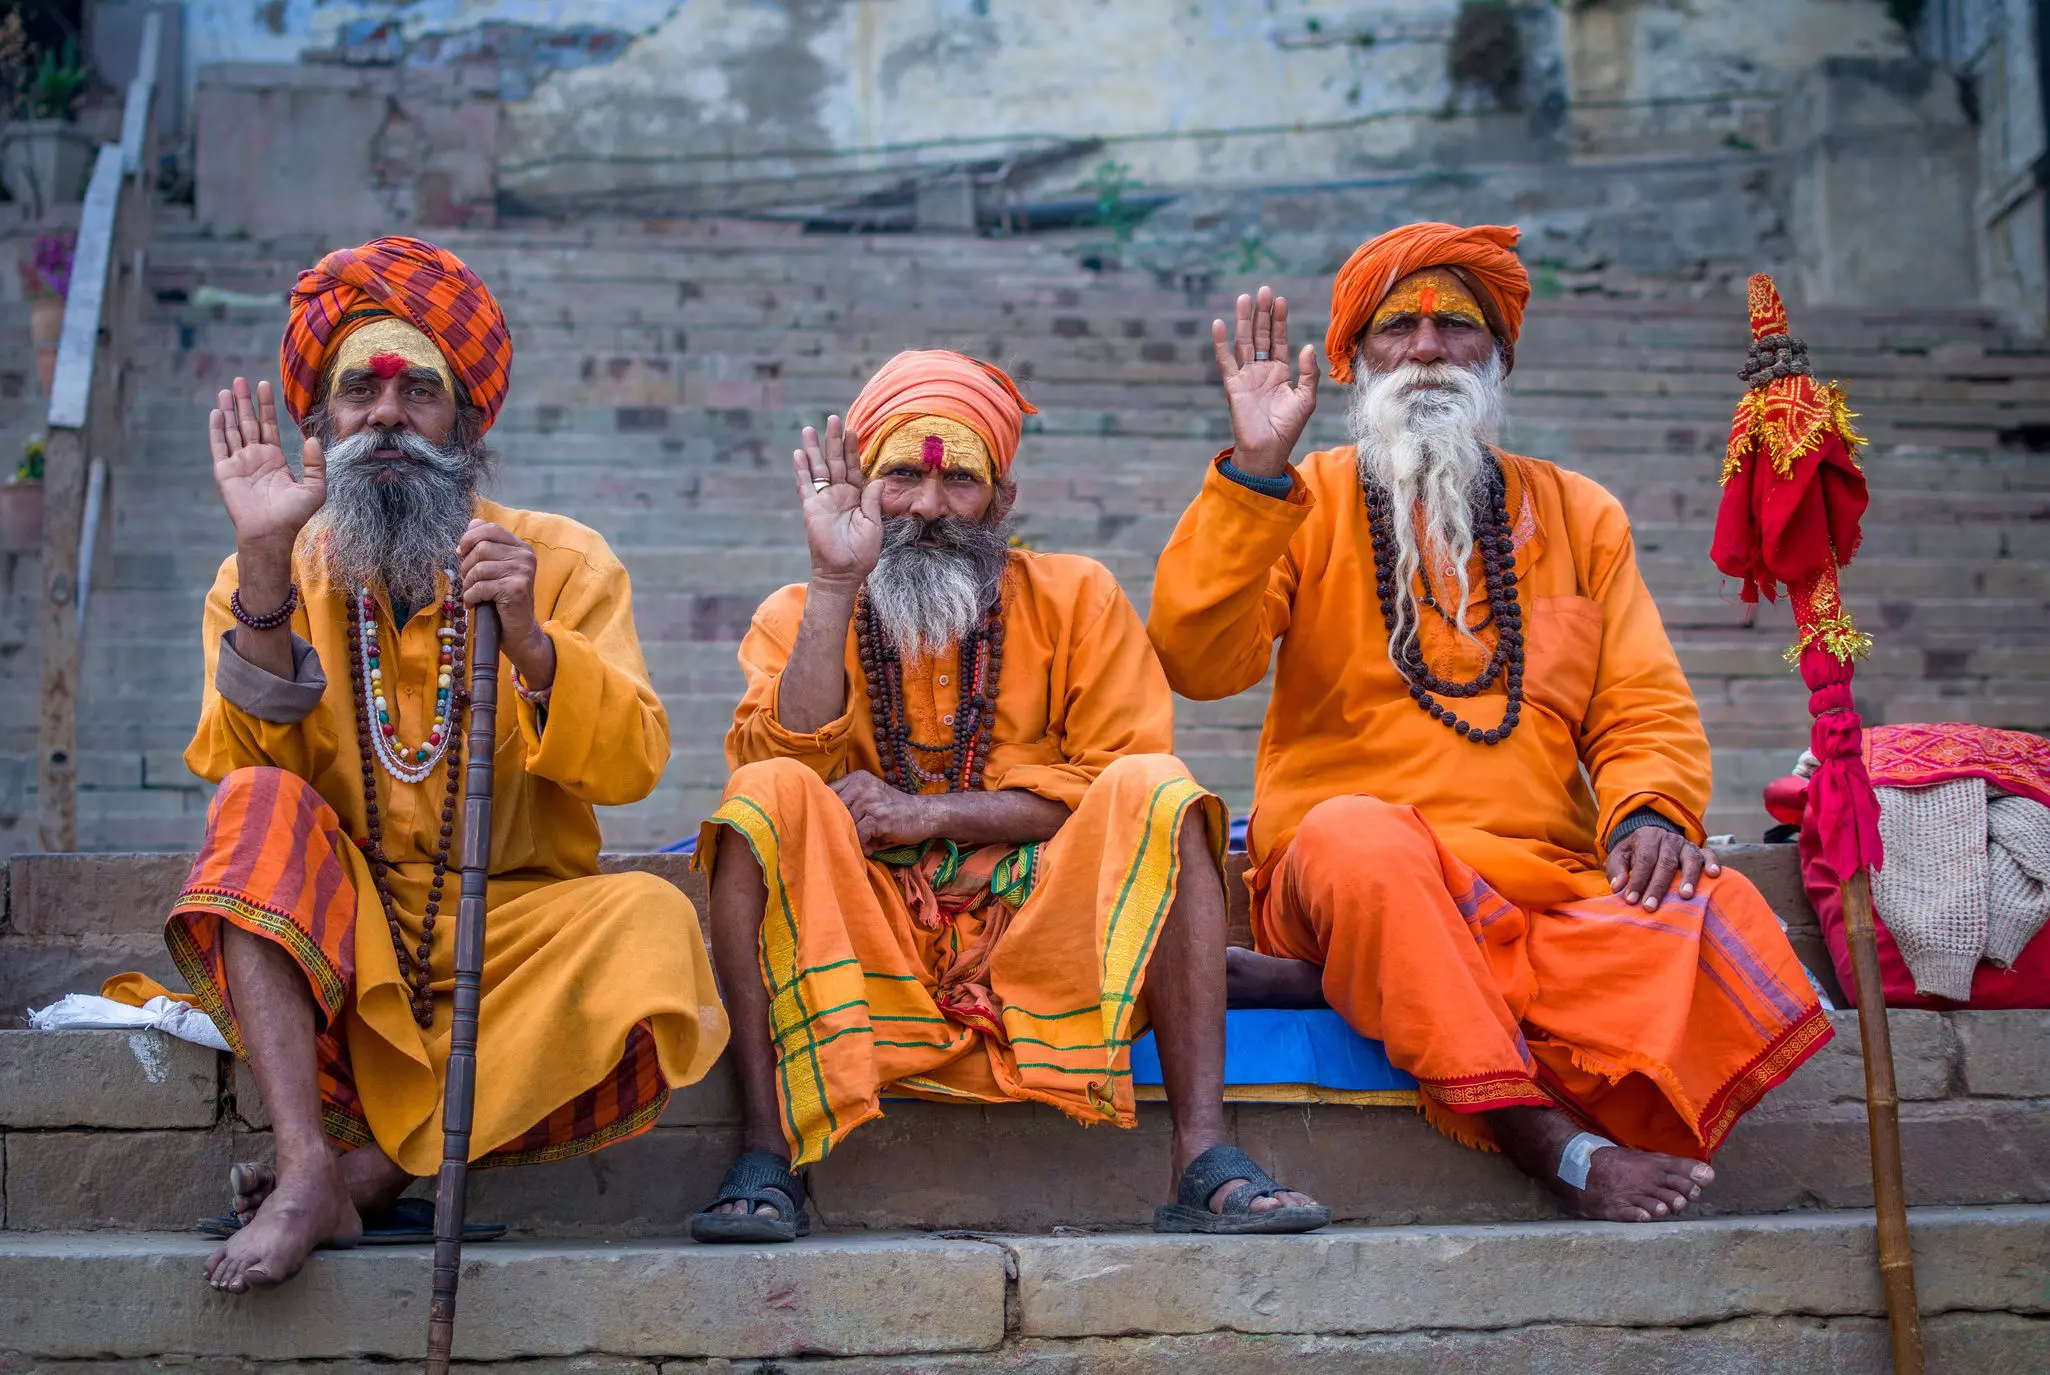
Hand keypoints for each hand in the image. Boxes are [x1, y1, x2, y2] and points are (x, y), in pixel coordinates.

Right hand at [209, 377, 325, 552]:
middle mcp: (254, 457)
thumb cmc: (293, 515)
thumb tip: (312, 439)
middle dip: (244, 401)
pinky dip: (217, 429)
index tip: (264, 385)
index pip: (268, 425)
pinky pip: (219, 446)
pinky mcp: (225, 471)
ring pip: (232, 430)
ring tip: (227, 390)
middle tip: (240, 380)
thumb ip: (315, 464)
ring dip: (229, 410)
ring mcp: (238, 463)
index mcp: (274, 458)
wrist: (271, 533)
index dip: (266, 405)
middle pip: (247, 422)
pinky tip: (217, 412)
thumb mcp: (315, 488)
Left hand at [458, 520, 554, 690]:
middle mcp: (526, 557)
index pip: (491, 529)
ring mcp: (522, 572)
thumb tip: (473, 522)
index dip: (470, 538)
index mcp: (521, 548)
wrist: (518, 632)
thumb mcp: (495, 569)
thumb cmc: (503, 600)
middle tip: (467, 580)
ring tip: (471, 594)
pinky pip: (480, 586)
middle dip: (466, 565)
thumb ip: (486, 545)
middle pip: (481, 548)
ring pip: (479, 568)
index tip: (460, 553)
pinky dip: (470, 597)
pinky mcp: (516, 589)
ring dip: (467, 583)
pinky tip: (473, 604)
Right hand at [794, 415, 883, 591]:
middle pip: (835, 461)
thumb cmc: (861, 553)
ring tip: (809, 428)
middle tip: (833, 418)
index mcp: (856, 497)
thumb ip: (873, 501)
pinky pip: (805, 485)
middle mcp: (839, 494)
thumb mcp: (873, 525)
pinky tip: (798, 454)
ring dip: (814, 449)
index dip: (851, 449)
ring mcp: (823, 499)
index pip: (853, 467)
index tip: (852, 429)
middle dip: (834, 440)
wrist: (843, 572)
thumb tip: (877, 480)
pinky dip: (801, 470)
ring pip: (818, 469)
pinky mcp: (811, 508)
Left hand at [831, 770, 936, 851]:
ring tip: (865, 843)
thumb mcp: (870, 798)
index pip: (826, 793)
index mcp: (857, 778)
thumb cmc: (893, 811)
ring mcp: (870, 801)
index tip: (827, 824)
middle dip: (837, 828)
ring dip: (852, 838)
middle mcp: (862, 786)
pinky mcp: (878, 817)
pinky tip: (871, 848)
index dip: (823, 811)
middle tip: (846, 838)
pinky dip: (863, 846)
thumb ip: (849, 802)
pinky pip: (858, 835)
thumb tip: (820, 816)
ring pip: (845, 825)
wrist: (924, 814)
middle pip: (832, 810)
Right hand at [1211, 286, 1319, 478]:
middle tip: (1264, 290)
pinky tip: (1219, 324)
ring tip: (1245, 299)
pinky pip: (1225, 361)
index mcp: (1280, 371)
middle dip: (1262, 314)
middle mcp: (1262, 370)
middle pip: (1261, 335)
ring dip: (1244, 321)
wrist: (1268, 449)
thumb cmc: (1288, 427)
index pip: (1279, 339)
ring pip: (1244, 342)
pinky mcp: (1233, 385)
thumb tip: (1306, 347)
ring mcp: (1246, 376)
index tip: (1280, 300)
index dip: (1279, 321)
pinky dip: (1220, 343)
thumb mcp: (1306, 399)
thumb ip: (1308, 373)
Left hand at [1607, 827, 1720, 910]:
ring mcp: (1686, 845)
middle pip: (1665, 863)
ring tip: (1685, 896)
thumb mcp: (1620, 856)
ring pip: (1689, 859)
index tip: (1631, 900)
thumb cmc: (1634, 853)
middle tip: (1650, 907)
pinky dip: (1713, 863)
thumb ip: (1617, 870)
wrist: (1652, 838)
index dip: (1638, 881)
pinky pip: (1710, 854)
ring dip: (1688, 878)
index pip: (1644, 860)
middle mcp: (1668, 839)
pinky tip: (1713, 875)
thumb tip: (1618, 887)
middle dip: (1657, 887)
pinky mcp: (1700, 851)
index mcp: (1647, 837)